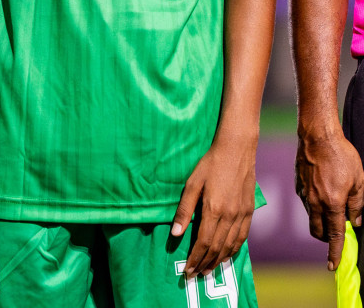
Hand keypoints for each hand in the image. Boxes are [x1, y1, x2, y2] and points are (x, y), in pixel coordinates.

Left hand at [172, 135, 256, 277]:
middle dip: (206, 263)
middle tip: (195, 274)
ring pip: (231, 245)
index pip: (204, 242)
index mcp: (214, 209)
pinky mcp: (250, 211)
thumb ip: (184, 210)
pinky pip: (242, 237)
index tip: (187, 270)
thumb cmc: (210, 164)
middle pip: (218, 247)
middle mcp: (231, 216)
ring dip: (220, 260)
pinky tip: (227, 254)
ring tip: (208, 269)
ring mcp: (243, 215)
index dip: (195, 258)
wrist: (237, 151)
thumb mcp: (191, 184)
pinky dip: (234, 249)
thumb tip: (176, 233)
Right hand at [296, 126, 363, 269]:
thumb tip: (355, 221)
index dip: (335, 252)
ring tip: (333, 208)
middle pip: (317, 231)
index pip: (334, 234)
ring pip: (311, 218)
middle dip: (327, 238)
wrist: (317, 136)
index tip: (333, 265)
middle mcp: (315, 202)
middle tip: (338, 233)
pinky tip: (323, 193)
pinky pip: (306, 204)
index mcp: (332, 202)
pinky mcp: (298, 186)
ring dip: (321, 221)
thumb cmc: (341, 156)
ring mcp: (304, 194)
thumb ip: (357, 204)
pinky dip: (315, 207)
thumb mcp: (359, 181)